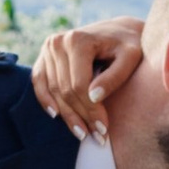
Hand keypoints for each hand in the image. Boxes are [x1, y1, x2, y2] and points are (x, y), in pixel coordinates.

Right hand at [30, 18, 142, 139]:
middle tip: (97, 137)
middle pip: (65, 90)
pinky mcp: (44, 55)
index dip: (90, 111)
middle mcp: (59, 42)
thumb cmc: (128, 46)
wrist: (119, 31)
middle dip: (81, 116)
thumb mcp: (130, 58)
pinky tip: (56, 115)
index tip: (104, 129)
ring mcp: (49, 48)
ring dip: (67, 115)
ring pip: (53, 90)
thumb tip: (94, 97)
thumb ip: (115, 76)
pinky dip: (45, 99)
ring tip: (83, 133)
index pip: (78, 85)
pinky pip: (38, 81)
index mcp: (78, 40)